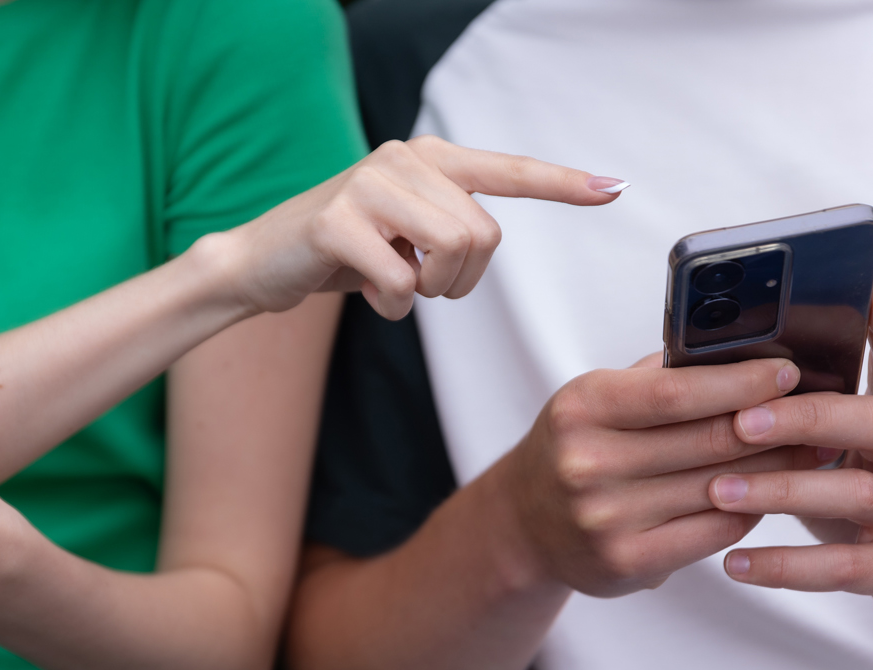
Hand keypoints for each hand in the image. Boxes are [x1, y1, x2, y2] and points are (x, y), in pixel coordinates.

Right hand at [215, 135, 624, 320]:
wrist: (261, 261)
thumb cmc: (344, 252)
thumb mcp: (404, 230)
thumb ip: (448, 221)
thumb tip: (486, 238)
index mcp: (426, 159)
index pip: (506, 169)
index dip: (561, 184)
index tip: (612, 188)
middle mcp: (401, 160)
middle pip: (482, 236)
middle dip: (459, 281)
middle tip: (418, 282)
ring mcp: (367, 185)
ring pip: (450, 253)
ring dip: (429, 291)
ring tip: (395, 283)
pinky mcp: (337, 222)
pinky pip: (400, 283)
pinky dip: (390, 307)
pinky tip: (364, 293)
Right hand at [497, 355, 824, 597]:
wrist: (522, 523)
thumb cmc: (577, 446)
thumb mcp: (598, 399)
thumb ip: (660, 377)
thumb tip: (747, 351)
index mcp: (582, 408)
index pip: (676, 391)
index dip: (741, 382)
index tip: (789, 372)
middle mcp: (588, 464)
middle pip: (707, 441)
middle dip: (775, 425)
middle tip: (822, 412)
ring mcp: (605, 518)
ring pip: (718, 488)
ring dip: (775, 469)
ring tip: (812, 451)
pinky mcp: (626, 562)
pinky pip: (713, 532)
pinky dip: (748, 509)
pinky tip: (770, 492)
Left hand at [712, 280, 872, 649]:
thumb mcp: (871, 452)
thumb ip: (826, 416)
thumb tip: (743, 376)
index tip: (871, 290)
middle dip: (808, 418)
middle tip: (741, 421)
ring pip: (857, 495)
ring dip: (783, 490)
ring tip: (719, 490)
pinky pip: (844, 568)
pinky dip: (787, 566)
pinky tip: (736, 563)